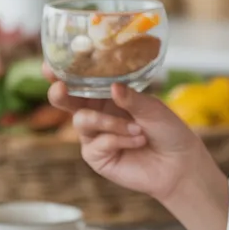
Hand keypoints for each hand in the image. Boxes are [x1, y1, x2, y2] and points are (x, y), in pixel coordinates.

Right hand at [46, 76, 202, 202]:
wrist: (179, 163)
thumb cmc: (167, 130)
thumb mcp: (152, 108)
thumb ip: (132, 98)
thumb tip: (113, 87)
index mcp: (107, 95)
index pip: (80, 81)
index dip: (63, 73)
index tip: (49, 66)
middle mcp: (96, 113)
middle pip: (66, 101)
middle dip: (60, 93)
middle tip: (61, 88)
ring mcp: (94, 136)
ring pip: (82, 121)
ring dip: (110, 122)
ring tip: (137, 129)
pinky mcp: (97, 157)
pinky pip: (97, 143)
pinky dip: (119, 139)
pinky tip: (138, 141)